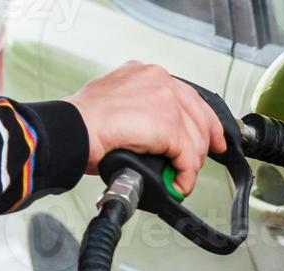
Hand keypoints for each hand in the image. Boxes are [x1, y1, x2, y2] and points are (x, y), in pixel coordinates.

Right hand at [65, 62, 225, 195]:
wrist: (69, 130)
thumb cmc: (84, 124)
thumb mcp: (119, 104)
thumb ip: (144, 111)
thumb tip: (163, 136)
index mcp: (147, 73)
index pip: (191, 98)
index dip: (207, 123)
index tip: (214, 141)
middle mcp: (159, 79)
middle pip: (201, 117)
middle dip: (202, 148)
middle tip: (194, 167)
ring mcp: (165, 99)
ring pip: (196, 139)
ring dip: (189, 165)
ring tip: (176, 178)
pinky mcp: (167, 123)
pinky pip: (188, 157)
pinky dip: (185, 176)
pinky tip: (176, 184)